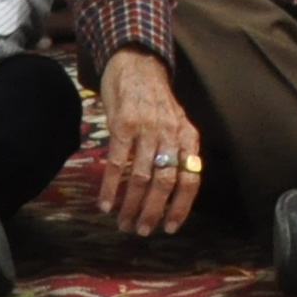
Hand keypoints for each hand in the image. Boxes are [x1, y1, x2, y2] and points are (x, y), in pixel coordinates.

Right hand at [92, 48, 207, 236]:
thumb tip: (175, 191)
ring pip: (142, 176)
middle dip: (154, 211)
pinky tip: (105, 203)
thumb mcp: (177, 124)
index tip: (170, 228)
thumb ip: (179, 151)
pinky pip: (117, 162)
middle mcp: (171, 134)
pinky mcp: (122, 124)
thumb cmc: (156, 101)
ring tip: (122, 222)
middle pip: (166, 182)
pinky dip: (110, 187)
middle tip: (141, 231)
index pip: (191, 178)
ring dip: (131, 205)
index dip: (181, 206)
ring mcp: (147, 129)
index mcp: (188, 137)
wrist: (138, 65)